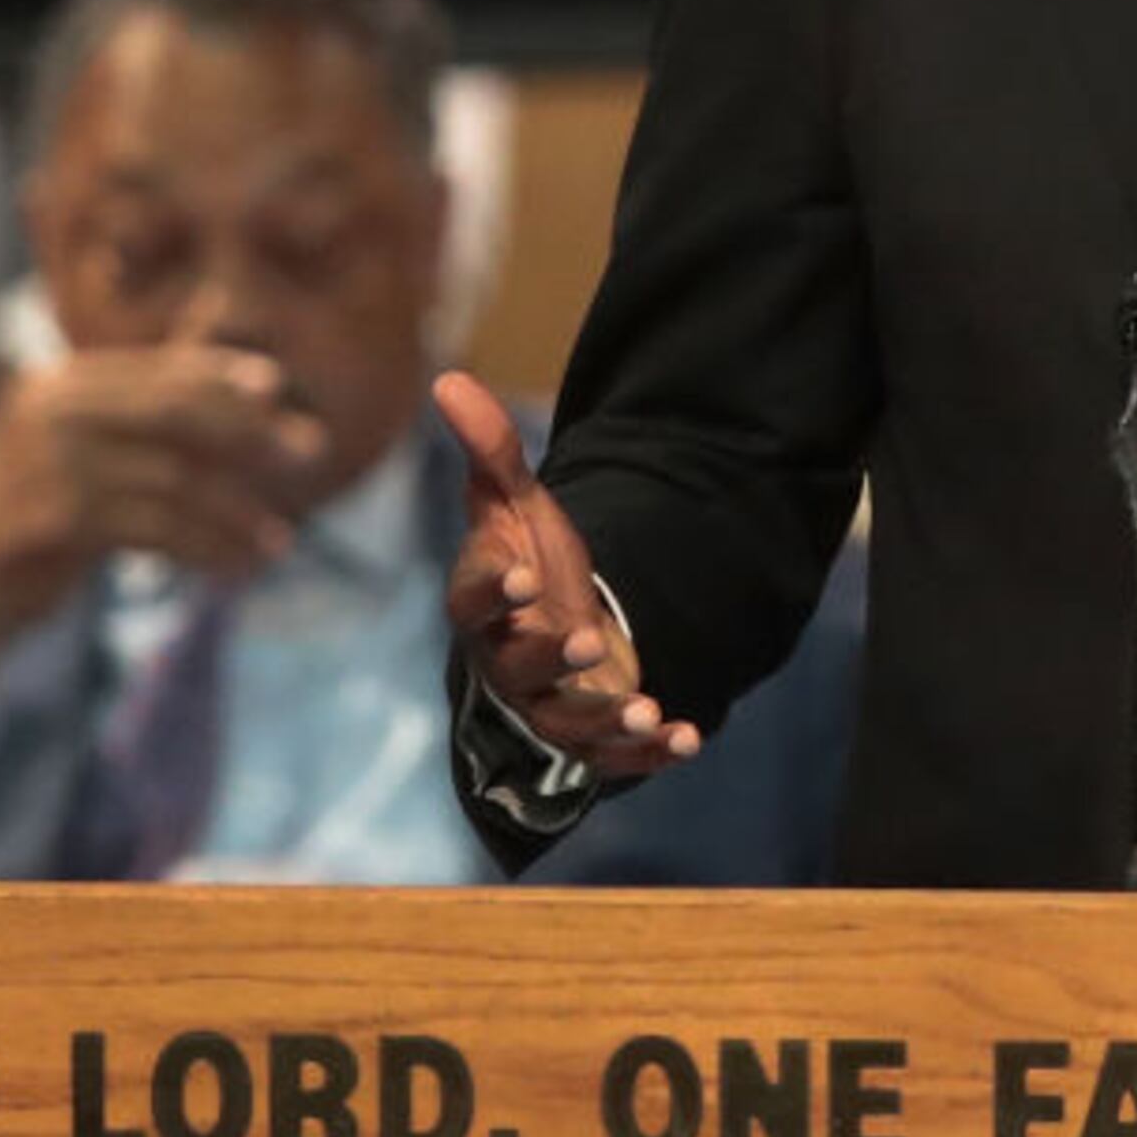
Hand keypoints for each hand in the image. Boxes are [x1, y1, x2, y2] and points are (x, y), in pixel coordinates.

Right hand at [0, 347, 322, 676]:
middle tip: (309, 452)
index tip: (276, 389)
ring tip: (278, 543)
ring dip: (235, 513)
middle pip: (172, 411)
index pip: (159, 370)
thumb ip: (159, 392)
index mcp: (65, 384)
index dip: (220, 375)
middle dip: (247, 431)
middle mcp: (51, 411)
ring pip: (170, 479)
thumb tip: (229, 318)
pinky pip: (150, 530)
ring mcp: (46, 466)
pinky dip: (203, 547)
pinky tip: (236, 567)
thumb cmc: (45, 504)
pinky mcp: (47, 523)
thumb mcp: (97, 441)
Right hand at [434, 368, 697, 776]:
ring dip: (603, 721)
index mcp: (480, 606)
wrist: (558, 626)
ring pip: (565, 723)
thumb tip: (448, 377)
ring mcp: (546, 705)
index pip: (474, 602)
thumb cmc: (530, 559)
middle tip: (592, 638)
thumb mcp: (515, 502)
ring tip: (644, 709)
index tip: (523, 576)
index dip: (494, 591)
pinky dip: (648, 755)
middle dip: (555, 657)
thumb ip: (491, 449)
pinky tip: (687, 738)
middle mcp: (506, 661)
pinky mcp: (587, 736)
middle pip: (520, 667)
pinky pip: (611, 758)